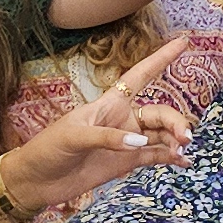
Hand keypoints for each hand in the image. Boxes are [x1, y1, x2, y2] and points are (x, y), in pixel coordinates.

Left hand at [2, 40, 197, 210]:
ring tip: (184, 149)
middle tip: (185, 137)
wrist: (37, 180)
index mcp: (109, 103)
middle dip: (175, 121)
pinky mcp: (126, 163)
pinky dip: (171, 157)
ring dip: (176, 139)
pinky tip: (184, 161)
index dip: (161, 59)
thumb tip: (139, 143)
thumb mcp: (73, 136)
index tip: (183, 42)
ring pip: (161, 134)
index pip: (140, 76)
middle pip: (160, 112)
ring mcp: (126, 141)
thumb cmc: (49, 149)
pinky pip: (155, 156)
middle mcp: (122, 119)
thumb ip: (106, 137)